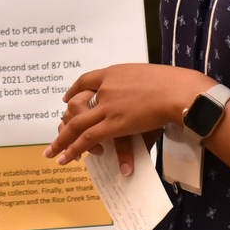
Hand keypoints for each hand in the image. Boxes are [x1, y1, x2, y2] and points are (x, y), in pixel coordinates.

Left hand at [42, 63, 213, 173]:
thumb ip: (137, 90)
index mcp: (114, 72)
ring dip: (62, 141)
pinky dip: (74, 149)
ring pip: (76, 124)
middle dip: (64, 121)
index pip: (87, 79)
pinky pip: (87, 138)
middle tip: (56, 132)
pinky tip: (65, 158)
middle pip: (75, 105)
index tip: (67, 98)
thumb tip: (139, 102)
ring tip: (51, 153)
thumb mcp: (149, 78)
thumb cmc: (173, 84)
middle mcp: (105, 87)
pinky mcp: (113, 123)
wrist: (178, 90)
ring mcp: (107, 105)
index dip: (74, 90)